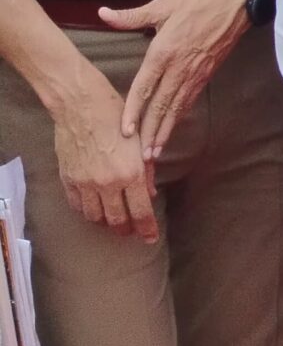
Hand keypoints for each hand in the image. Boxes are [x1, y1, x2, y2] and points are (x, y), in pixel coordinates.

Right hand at [52, 70, 156, 240]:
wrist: (81, 106)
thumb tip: (149, 194)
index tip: (150, 239)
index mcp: (130, 174)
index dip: (147, 229)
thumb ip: (145, 172)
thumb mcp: (140, 144)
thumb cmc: (118, 118)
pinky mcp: (68, 179)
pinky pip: (78, 206)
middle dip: (126, 229)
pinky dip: (88, 211)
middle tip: (131, 232)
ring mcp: (85, 183)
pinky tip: (95, 209)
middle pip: (117, 220)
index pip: (141, 212)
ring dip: (106, 222)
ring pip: (96, 217)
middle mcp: (107, 183)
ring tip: (113, 221)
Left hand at [99, 0, 250, 160]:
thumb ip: (131, 16)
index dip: (134, 111)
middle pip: (161, 106)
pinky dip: (178, 120)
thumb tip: (101, 14)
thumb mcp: (162, 6)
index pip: (145, 87)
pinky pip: (188, 102)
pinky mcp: (205, 76)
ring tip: (155, 153)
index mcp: (164, 52)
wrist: (236, 3)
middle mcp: (179, 68)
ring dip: (165, 132)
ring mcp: (194, 74)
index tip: (126, 132)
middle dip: (150, 132)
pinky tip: (171, 131)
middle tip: (141, 157)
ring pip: (176, 109)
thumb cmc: (197, 2)